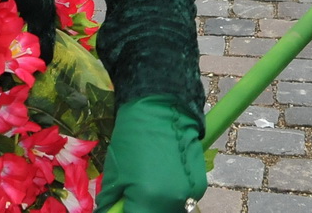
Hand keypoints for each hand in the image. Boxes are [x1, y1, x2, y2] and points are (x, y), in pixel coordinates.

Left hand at [95, 97, 205, 212]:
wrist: (163, 109)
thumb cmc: (133, 137)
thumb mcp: (115, 173)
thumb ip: (113, 201)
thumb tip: (110, 212)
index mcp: (149, 199)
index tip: (120, 208)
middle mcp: (174, 201)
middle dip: (143, 210)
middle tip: (133, 200)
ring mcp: (191, 194)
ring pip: (171, 210)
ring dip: (158, 206)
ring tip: (148, 191)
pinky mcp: (201, 185)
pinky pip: (182, 200)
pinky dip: (171, 197)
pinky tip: (162, 182)